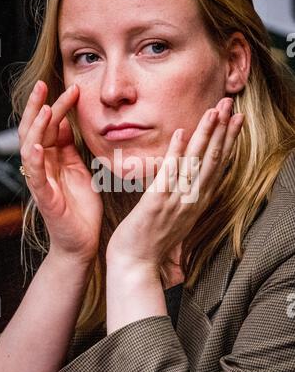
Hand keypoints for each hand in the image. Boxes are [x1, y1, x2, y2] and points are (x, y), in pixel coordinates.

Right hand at [19, 81, 102, 264]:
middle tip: (43, 85)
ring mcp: (41, 182)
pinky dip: (35, 160)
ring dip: (36, 128)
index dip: (57, 106)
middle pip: (35, 131)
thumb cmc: (81, 207)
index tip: (72, 88)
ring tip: (46, 108)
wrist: (83, 240)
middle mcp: (43, 167)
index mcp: (53, 159)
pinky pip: (35, 177)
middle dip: (38, 107)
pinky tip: (38, 146)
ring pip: (30, 149)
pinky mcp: (44, 198)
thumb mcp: (78, 170)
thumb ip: (69, 148)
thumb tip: (65, 122)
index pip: (50, 127)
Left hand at [106, 98, 243, 279]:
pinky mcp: (157, 205)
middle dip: (223, 131)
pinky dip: (177, 154)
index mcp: (196, 202)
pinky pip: (169, 175)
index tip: (235, 121)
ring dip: (206, 136)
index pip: (217, 167)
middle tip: (231, 105)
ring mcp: (176, 202)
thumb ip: (184, 197)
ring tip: (215, 112)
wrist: (136, 266)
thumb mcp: (175, 217)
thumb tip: (187, 177)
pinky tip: (182, 134)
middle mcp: (192, 201)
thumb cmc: (152, 241)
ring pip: (196, 164)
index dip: (228, 142)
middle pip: (213, 161)